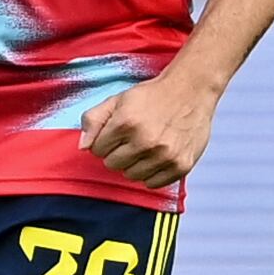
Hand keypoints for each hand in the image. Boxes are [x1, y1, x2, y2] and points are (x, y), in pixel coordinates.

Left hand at [79, 68, 218, 189]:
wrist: (190, 91)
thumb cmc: (152, 96)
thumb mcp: (118, 99)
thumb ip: (94, 120)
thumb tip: (83, 147)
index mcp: (126, 123)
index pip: (97, 150)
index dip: (105, 141)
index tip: (117, 133)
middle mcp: (146, 141)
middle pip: (113, 165)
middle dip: (117, 153)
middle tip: (131, 139)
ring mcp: (165, 155)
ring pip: (132, 176)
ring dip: (134, 164)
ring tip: (145, 146)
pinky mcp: (181, 166)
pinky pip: (153, 184)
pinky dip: (152, 173)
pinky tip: (156, 157)